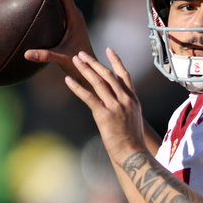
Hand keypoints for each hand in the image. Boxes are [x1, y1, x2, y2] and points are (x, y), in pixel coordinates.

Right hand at [19, 0, 93, 87]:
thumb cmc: (78, 62)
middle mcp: (74, 14)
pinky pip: (56, 5)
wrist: (90, 67)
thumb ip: (45, 56)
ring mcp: (71, 17)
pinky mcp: (68, 21)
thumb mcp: (61, 58)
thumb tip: (26, 55)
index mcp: (75, 18)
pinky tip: (31, 2)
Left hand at [65, 48, 147, 164]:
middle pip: (108, 75)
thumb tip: (116, 104)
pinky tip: (68, 80)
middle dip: (94, 62)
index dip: (116, 61)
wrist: (133, 153)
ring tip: (75, 60)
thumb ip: (125, 107)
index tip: (108, 49)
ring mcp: (115, 106)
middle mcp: (125, 99)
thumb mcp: (132, 119)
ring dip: (85, 69)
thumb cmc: (132, 141)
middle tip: (82, 54)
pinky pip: (88, 97)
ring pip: (98, 82)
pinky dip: (77, 87)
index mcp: (132, 99)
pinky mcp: (105, 115)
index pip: (124, 75)